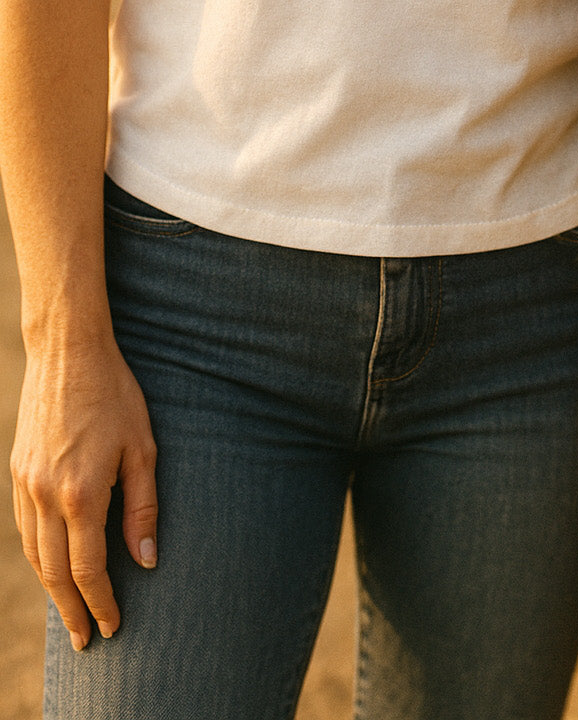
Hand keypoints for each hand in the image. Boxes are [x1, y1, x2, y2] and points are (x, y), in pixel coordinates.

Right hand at [10, 338, 157, 649]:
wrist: (67, 352)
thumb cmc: (115, 394)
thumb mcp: (143, 446)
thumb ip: (144, 506)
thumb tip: (146, 560)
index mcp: (81, 493)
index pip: (88, 568)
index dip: (101, 602)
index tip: (113, 627)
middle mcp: (45, 496)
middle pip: (54, 573)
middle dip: (72, 610)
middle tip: (86, 640)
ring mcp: (24, 485)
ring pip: (33, 555)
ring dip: (50, 589)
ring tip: (69, 612)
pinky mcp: (16, 472)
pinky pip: (22, 529)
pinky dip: (36, 556)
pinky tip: (50, 566)